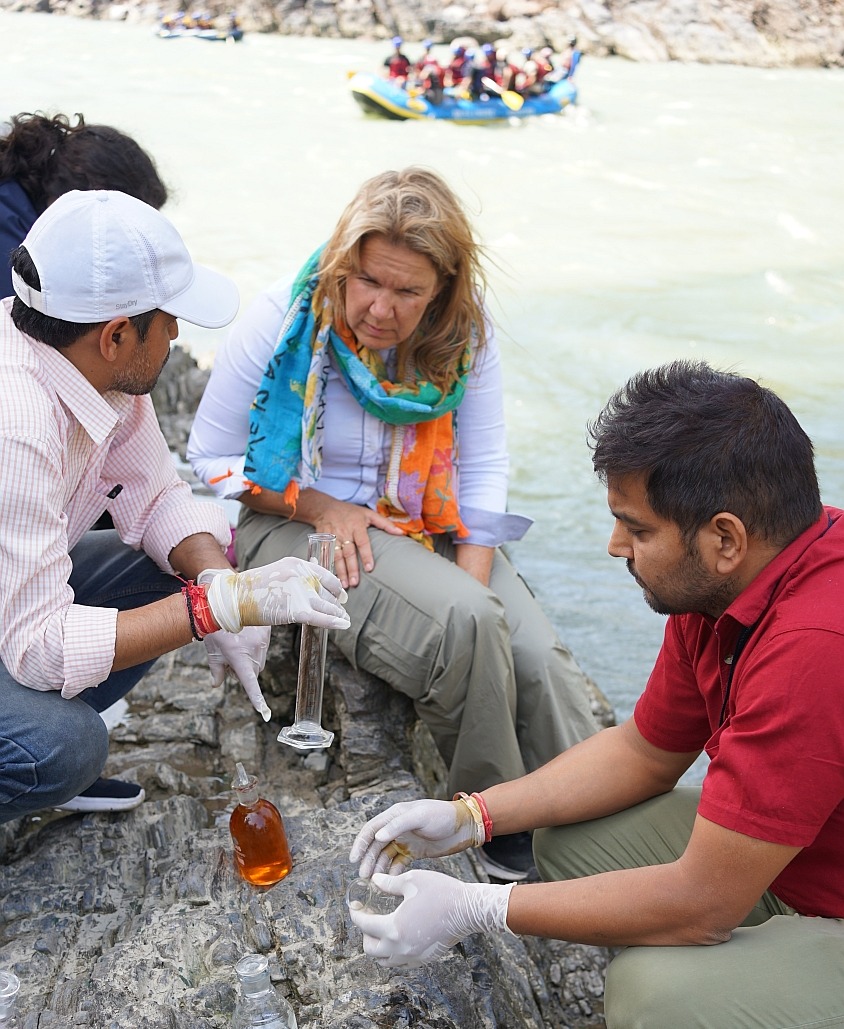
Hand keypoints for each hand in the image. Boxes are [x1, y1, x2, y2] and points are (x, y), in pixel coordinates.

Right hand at [200, 558, 349, 633]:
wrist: (234, 598)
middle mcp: (302, 575)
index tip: (340, 595)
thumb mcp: (278, 574)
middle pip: (328, 591)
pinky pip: (321, 617)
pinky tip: (343, 624)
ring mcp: (300, 592)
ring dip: (337, 612)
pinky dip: (334, 621)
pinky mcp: (296, 610)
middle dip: (336, 602)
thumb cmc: (253, 589)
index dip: (336, 587)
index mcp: (297, 564)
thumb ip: (295, 578)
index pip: (326, 575)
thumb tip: (312, 587)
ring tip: (343, 618)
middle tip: (341, 609)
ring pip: (328, 605)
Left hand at [203, 625, 271, 720]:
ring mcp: (262, 642)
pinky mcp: (267, 634)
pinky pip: (264, 648)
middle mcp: (253, 652)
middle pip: (254, 672)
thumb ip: (216, 671)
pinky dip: (256, 647)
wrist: (224, 605)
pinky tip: (246, 637)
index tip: (264, 712)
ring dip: (251, 659)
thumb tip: (216, 684)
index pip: (250, 684)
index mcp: (239, 658)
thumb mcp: (213, 652)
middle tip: (231, 658)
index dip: (256, 699)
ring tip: (238, 644)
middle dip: (245, 670)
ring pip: (260, 661)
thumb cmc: (216, 630)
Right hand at [294, 494, 403, 588]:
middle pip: (348, 553)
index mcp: (356, 526)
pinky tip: (330, 577)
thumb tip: (401, 532)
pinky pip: (325, 556)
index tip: (369, 568)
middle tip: (355, 583)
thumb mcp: (368, 514)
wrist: (325, 508)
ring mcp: (332, 537)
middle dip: (351, 568)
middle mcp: (344, 532)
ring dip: (340, 571)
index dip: (366, 555)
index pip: (362, 542)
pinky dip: (327, 567)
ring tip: (344, 584)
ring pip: (336, 556)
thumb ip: (385, 523)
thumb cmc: (350, 512)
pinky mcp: (322, 541)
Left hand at [348, 869, 513, 967]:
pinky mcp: (423, 959)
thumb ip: (388, 883)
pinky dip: (393, 952)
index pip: (365, 925)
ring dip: (378, 945)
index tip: (354, 906)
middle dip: (365, 933)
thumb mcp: (412, 881)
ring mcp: (412, 956)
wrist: (467, 910)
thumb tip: (373, 881)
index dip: (356, 914)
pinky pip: (400, 961)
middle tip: (369, 917)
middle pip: (370, 949)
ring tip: (381, 927)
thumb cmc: (440, 891)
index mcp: (394, 928)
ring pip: (384, 960)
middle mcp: (400, 948)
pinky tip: (398, 935)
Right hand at [350, 799, 482, 877]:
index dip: (360, 844)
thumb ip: (398, 825)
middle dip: (368, 860)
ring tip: (373, 883)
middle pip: (376, 845)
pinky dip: (392, 872)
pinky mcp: (414, 852)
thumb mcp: (420, 816)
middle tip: (363, 877)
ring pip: (385, 856)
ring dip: (378, 868)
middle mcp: (396, 828)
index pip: (371, 830)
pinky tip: (389, 883)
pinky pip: (398, 863)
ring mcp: (405, 840)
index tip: (353, 860)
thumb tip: (378, 836)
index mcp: (394, 816)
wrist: (463, 826)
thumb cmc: (442, 816)